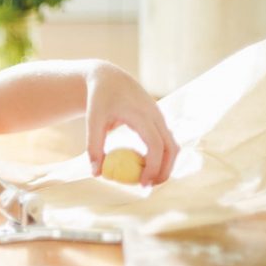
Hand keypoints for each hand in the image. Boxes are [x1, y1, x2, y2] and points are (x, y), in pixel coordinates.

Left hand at [84, 62, 178, 185]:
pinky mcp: (158, 120)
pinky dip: (161, 156)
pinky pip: (166, 142)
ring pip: (173, 146)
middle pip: (171, 148)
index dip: (153, 166)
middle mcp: (156, 116)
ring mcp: (160, 117)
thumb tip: (97, 173)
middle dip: (165, 170)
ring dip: (165, 164)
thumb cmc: (100, 98)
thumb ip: (94, 146)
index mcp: (142, 114)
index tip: (143, 184)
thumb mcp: (93, 120)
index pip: (156, 145)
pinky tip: (144, 166)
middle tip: (148, 187)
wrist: (109, 78)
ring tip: (146, 179)